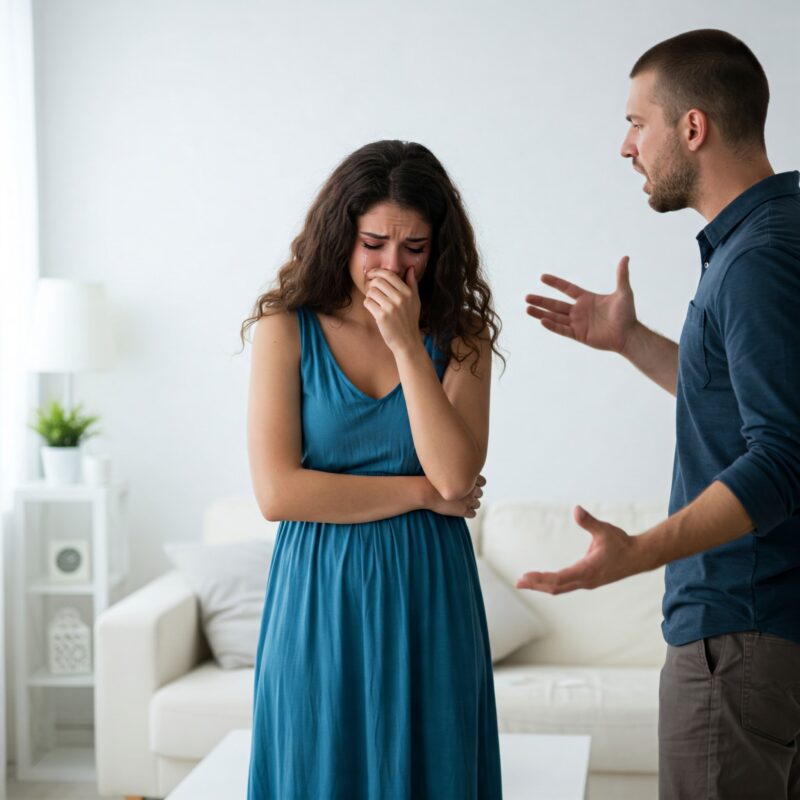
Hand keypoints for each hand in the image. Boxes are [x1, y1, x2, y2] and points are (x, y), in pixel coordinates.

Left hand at [363, 267, 422, 353]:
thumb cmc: (410, 320)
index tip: (371, 274)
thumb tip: (410, 268)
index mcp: (408, 292)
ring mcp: (391, 307)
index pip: (389, 274)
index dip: (377, 272)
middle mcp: (400, 298)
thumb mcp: (415, 301)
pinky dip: (368, 305)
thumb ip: (413, 284)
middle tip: (371, 289)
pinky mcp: (382, 317)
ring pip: (371, 291)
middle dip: (371, 284)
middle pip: (378, 281)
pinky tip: (374, 310)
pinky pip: (368, 302)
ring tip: (375, 302)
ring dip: (369, 295)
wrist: (407, 342)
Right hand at [428, 474, 485, 517]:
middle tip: (462, 496)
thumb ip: (457, 473)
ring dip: (471, 504)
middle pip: (480, 493)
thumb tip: (459, 475)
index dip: (475, 484)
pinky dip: (468, 513)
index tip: (467, 486)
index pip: (482, 482)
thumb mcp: (447, 472)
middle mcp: (471, 489)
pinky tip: (459, 511)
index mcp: (469, 478)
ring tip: (460, 504)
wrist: (426, 491)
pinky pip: (473, 514)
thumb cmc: (432, 481)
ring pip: (477, 504)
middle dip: (472, 494)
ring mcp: (469, 500)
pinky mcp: (464, 510)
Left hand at [515, 506, 645, 593]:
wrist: (639, 557)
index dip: (541, 578)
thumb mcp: (604, 530)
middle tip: (518, 582)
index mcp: (588, 570)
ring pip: (561, 588)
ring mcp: (587, 582)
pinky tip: (544, 581)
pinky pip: (566, 586)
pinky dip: (553, 584)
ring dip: (543, 586)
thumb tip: (576, 509)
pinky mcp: (589, 581)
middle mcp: (586, 580)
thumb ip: (589, 521)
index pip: (559, 578)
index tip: (526, 577)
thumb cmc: (621, 543)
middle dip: (537, 585)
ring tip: (526, 582)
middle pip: (556, 587)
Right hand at [525, 256, 637, 353]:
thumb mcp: (624, 292)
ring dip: (541, 313)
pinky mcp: (578, 335)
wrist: (629, 335)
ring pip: (555, 317)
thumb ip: (621, 276)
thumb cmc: (627, 314)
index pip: (567, 289)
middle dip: (541, 300)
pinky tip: (542, 321)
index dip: (555, 283)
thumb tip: (625, 257)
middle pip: (556, 304)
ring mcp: (578, 323)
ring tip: (527, 309)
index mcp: (587, 299)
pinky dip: (552, 326)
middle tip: (527, 297)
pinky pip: (562, 330)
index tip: (542, 277)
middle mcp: (579, 311)